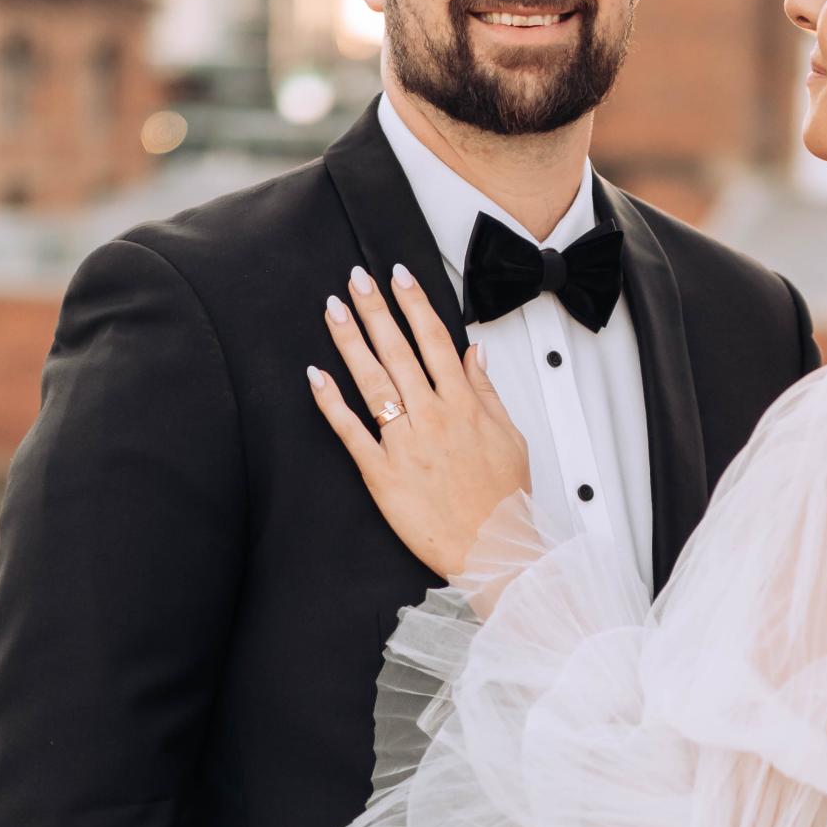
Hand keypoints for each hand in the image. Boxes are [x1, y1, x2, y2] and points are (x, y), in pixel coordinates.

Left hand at [308, 264, 529, 579]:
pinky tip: (315, 376)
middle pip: (399, 351)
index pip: (436, 340)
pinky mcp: (383, 474)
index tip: (398, 277)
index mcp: (464, 406)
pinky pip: (351, 432)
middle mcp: (434, 418)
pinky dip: (331, 402)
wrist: (495, 550)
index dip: (415, 304)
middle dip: (375, 310)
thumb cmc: (504, 499)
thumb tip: (476, 353)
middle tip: (355, 278)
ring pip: (373, 382)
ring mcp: (406, 444)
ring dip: (350, 341)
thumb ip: (487, 392)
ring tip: (333, 310)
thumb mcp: (511, 437)